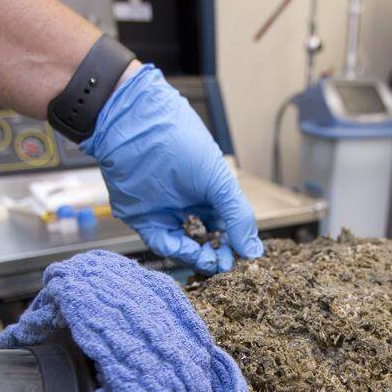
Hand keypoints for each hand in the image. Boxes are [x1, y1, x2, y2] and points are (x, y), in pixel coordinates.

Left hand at [82, 64, 263, 274]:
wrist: (138, 127)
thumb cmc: (182, 144)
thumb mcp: (219, 181)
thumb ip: (238, 216)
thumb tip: (254, 251)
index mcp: (210, 194)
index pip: (227, 227)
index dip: (236, 243)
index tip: (244, 258)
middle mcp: (189, 206)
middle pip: (206, 241)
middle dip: (218, 254)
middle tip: (227, 264)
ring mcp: (166, 214)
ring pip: (185, 246)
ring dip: (199, 256)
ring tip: (211, 261)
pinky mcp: (144, 220)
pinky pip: (161, 242)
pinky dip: (175, 249)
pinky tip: (188, 250)